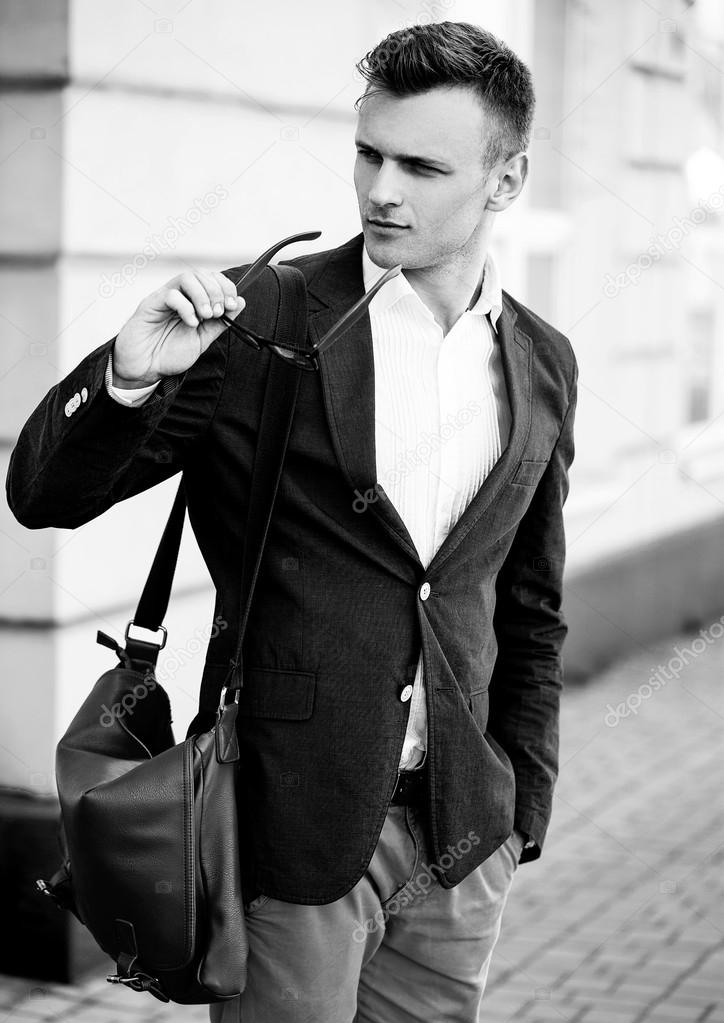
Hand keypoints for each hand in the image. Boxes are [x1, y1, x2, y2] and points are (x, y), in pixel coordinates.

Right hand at [112, 270, 245, 385]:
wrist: (144, 369)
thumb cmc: (169, 354)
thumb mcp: (202, 340)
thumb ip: (221, 323)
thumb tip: (240, 302)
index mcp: (193, 302)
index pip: (212, 280)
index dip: (226, 287)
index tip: (231, 305)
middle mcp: (180, 296)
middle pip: (201, 274)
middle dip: (216, 291)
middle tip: (217, 312)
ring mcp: (165, 298)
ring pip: (187, 277)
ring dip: (202, 295)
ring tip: (205, 316)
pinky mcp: (151, 304)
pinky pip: (170, 294)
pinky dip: (186, 306)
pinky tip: (190, 323)